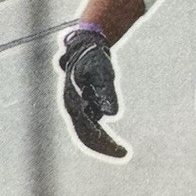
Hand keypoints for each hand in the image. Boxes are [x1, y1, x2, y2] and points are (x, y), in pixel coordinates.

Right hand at [59, 26, 126, 160]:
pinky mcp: (83, 103)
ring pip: (88, 132)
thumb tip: (110, 115)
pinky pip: (91, 124)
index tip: (122, 151)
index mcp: (73, 102)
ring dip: (103, 142)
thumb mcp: (103, 71)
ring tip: (121, 150)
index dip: (103, 143)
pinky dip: (101, 134)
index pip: (88, 131)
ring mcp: (76, 106)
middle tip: (124, 153)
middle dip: (104, 146)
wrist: (86, 43)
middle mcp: (72, 107)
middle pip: (86, 135)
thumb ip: (106, 92)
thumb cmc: (94, 56)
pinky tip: (114, 141)